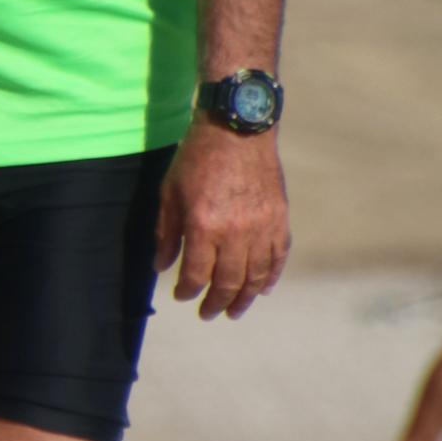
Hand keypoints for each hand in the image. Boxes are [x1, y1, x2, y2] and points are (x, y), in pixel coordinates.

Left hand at [154, 121, 290, 319]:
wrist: (237, 127)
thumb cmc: (197, 157)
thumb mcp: (170, 192)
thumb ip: (166, 232)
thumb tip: (161, 266)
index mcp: (204, 225)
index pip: (195, 274)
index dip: (187, 291)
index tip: (181, 296)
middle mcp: (235, 232)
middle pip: (227, 282)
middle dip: (216, 303)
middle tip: (208, 314)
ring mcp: (262, 226)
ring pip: (255, 275)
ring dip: (245, 298)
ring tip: (235, 311)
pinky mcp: (280, 218)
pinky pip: (278, 256)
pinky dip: (271, 276)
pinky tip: (262, 289)